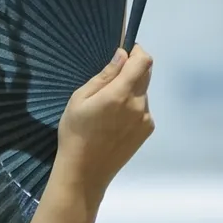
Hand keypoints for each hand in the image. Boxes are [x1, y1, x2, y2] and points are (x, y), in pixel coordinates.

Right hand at [55, 46, 153, 195]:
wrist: (85, 171)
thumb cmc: (75, 132)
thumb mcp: (80, 99)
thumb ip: (104, 75)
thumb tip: (122, 55)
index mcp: (120, 94)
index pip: (144, 61)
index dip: (137, 51)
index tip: (125, 52)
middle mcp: (139, 105)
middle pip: (146, 74)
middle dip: (132, 70)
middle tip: (110, 81)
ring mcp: (145, 119)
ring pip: (143, 92)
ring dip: (131, 90)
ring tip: (108, 108)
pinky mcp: (147, 130)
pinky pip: (143, 109)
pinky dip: (132, 107)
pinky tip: (114, 121)